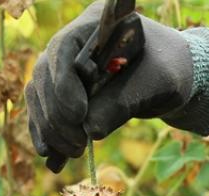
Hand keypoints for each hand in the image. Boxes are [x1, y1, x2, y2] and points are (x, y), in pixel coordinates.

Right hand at [28, 2, 208, 170]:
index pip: (64, 49)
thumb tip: (90, 130)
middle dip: (57, 115)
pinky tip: (51, 157)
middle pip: (45, 74)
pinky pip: (43, 110)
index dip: (64, 84)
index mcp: (97, 24)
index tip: (79, 116)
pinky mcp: (61, 89)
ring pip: (39, 94)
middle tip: (77, 146)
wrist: (168, 78)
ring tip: (71, 154)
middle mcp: (73, 41)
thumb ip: (124, 102)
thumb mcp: (155, 84)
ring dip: (49, 128)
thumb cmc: (168, 70)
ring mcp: (62, 64)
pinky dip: (45, 133)